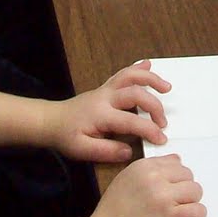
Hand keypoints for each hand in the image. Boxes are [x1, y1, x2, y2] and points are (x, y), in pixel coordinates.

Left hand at [44, 60, 171, 161]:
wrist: (51, 121)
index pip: (131, 121)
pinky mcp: (105, 88)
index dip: (149, 130)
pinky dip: (137, 68)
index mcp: (101, 114)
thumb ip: (106, 151)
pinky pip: (123, 74)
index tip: (161, 139)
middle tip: (163, 122)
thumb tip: (129, 151)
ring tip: (166, 87)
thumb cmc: (66, 136)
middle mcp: (105, 98)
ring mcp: (105, 90)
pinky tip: (148, 64)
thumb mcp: (82, 150)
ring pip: (130, 76)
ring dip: (150, 79)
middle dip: (154, 107)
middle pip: (135, 93)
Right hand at [96, 154, 205, 216]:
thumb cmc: (116, 208)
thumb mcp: (128, 176)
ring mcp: (163, 197)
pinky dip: (196, 215)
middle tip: (173, 202)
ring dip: (190, 202)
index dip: (175, 177)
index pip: (176, 162)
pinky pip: (198, 211)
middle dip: (183, 189)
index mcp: (145, 166)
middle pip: (188, 175)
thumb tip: (177, 160)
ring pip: (196, 191)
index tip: (170, 188)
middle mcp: (155, 178)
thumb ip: (153, 166)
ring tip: (176, 211)